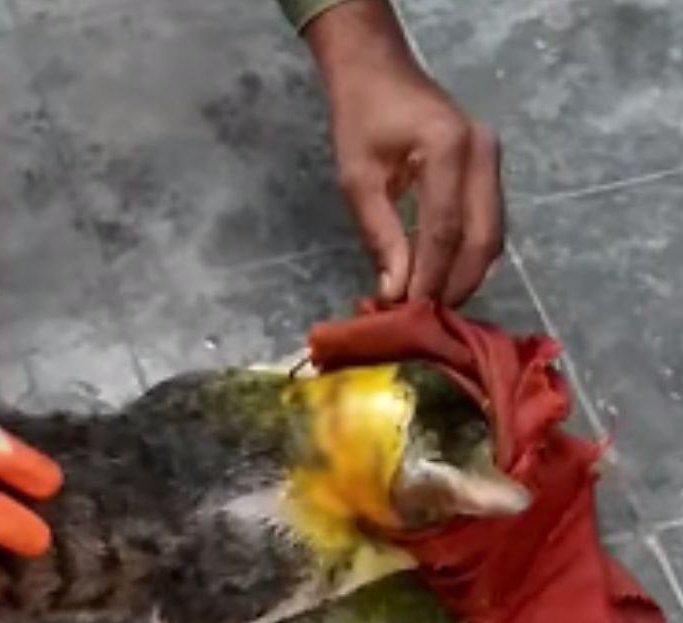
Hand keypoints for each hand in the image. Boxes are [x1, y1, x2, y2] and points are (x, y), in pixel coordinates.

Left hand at [306, 0, 503, 306]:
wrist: (379, 73)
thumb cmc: (361, 119)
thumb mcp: (357, 179)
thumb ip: (380, 235)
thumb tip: (395, 291)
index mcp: (448, 149)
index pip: (446, 230)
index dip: (431, 277)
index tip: (410, 313)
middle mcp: (483, 154)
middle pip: (483, 237)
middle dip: (457, 283)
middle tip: (427, 321)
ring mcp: (493, 160)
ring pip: (493, 233)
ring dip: (466, 273)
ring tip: (432, 306)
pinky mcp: (490, 169)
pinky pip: (488, 220)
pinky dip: (468, 252)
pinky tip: (443, 277)